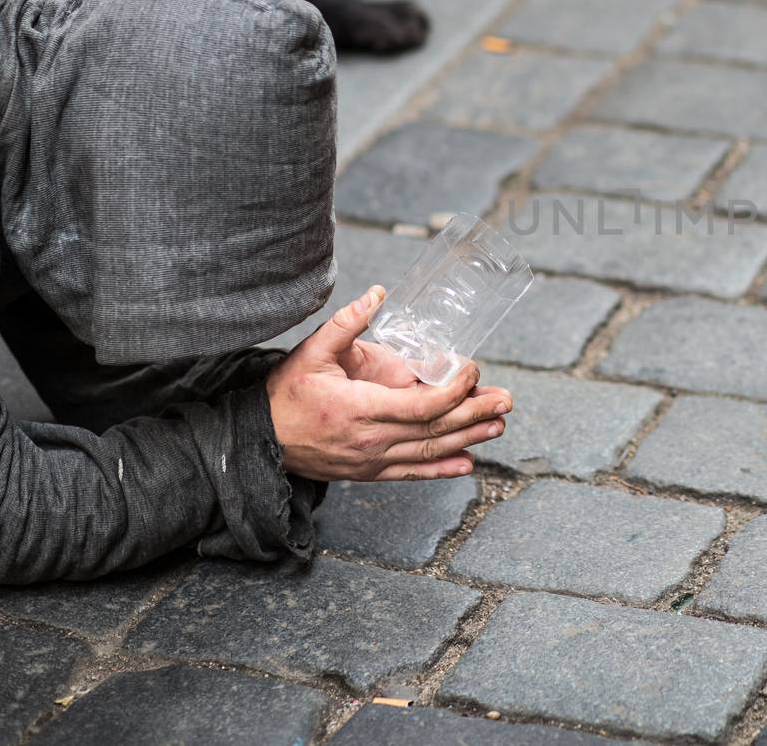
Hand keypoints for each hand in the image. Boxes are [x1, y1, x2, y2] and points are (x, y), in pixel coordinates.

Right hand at [266, 285, 512, 480]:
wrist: (260, 441)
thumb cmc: (287, 393)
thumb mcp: (312, 352)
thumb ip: (346, 323)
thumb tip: (377, 294)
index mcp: (360, 408)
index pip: (421, 406)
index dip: (453, 391)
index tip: (471, 369)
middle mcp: (371, 440)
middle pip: (434, 430)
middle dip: (474, 414)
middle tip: (506, 401)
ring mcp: (372, 460)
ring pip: (429, 452)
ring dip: (468, 439)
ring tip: (498, 425)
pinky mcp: (369, 471)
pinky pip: (411, 473)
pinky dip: (442, 470)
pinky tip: (467, 463)